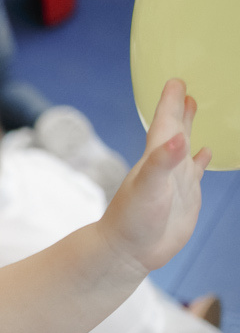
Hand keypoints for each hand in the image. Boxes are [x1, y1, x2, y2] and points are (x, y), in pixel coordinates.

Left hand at [99, 79, 210, 272]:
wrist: (128, 252)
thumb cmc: (132, 221)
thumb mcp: (148, 188)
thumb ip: (162, 163)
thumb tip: (178, 139)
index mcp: (155, 158)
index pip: (165, 123)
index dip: (171, 102)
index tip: (176, 81)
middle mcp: (166, 165)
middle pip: (174, 129)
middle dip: (180, 108)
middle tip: (186, 89)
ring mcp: (176, 181)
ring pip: (185, 146)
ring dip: (189, 127)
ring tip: (195, 107)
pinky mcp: (185, 197)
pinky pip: (195, 171)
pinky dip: (200, 159)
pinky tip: (204, 152)